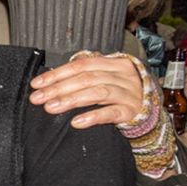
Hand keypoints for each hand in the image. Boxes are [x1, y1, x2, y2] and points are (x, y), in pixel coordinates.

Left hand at [29, 53, 147, 128]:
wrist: (150, 115)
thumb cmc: (120, 95)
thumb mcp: (105, 80)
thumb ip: (84, 76)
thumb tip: (50, 80)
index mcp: (115, 63)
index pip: (82, 64)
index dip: (57, 74)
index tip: (36, 84)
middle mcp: (124, 76)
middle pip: (87, 78)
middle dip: (58, 88)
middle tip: (37, 98)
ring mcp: (130, 93)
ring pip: (98, 92)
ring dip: (71, 100)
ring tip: (51, 107)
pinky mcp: (132, 112)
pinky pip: (111, 113)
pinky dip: (93, 116)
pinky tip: (77, 122)